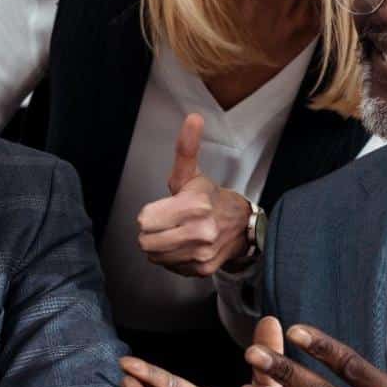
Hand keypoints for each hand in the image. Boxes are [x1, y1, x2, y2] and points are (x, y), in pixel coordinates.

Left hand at [136, 113, 255, 276]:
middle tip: (168, 223)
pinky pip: (170, 267)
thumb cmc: (210, 198)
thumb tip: (193, 117)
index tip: (164, 208)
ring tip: (176, 234)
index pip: (145, 220)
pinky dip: (173, 259)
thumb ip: (186, 148)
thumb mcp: (191, 173)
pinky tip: (186, 246)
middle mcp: (200, 231)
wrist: (242, 225)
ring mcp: (202, 252)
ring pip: (155, 256)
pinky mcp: (203, 268)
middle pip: (146, 241)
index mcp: (194, 205)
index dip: (150, 214)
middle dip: (152, 232)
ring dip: (160, 247)